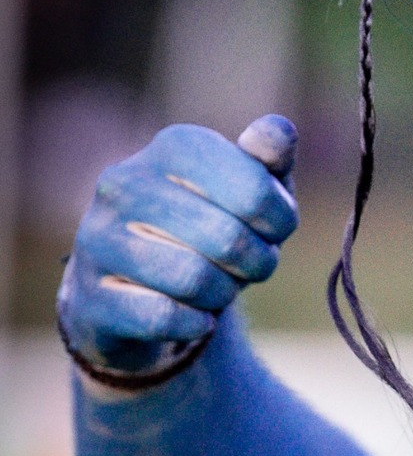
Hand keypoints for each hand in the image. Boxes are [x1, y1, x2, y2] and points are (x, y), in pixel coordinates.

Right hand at [57, 115, 298, 379]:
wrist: (135, 291)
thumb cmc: (208, 231)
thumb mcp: (249, 191)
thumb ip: (269, 160)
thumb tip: (278, 131)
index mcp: (173, 147)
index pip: (255, 189)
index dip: (279, 222)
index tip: (270, 230)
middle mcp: (125, 183)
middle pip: (227, 238)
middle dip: (255, 263)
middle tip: (247, 266)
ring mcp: (98, 239)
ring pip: (194, 279)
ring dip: (222, 295)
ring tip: (214, 287)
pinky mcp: (90, 296)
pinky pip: (163, 317)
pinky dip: (193, 324)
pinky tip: (190, 315)